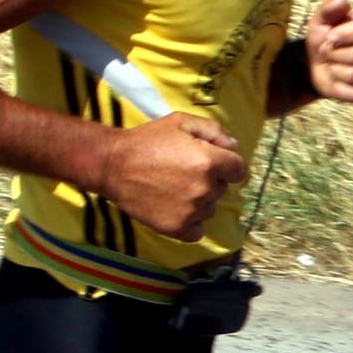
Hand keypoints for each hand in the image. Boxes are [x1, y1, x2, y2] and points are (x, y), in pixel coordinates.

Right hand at [93, 111, 245, 240]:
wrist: (113, 165)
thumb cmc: (147, 140)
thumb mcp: (180, 122)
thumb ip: (213, 131)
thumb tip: (234, 146)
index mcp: (209, 161)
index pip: (239, 170)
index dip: (227, 165)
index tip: (212, 163)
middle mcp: (204, 188)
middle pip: (222, 189)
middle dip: (209, 180)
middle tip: (183, 172)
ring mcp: (191, 211)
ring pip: (210, 209)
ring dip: (199, 201)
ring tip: (175, 189)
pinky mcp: (177, 228)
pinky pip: (197, 230)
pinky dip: (190, 222)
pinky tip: (176, 209)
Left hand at [302, 0, 352, 105]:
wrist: (316, 65)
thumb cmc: (323, 38)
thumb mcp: (320, 20)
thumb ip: (329, 8)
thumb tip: (343, 2)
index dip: (348, 34)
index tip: (330, 36)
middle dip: (335, 55)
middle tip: (326, 52)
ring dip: (335, 70)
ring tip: (332, 64)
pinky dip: (341, 88)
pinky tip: (338, 80)